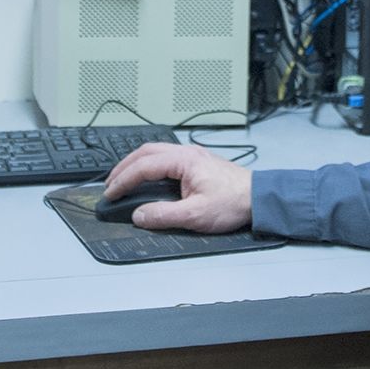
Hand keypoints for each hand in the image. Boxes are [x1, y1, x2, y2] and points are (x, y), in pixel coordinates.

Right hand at [103, 142, 252, 232]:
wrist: (259, 198)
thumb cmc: (234, 203)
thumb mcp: (196, 215)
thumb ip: (164, 215)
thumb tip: (139, 216)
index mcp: (184, 160)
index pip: (144, 166)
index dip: (123, 180)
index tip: (110, 193)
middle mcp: (187, 153)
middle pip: (146, 152)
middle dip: (124, 167)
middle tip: (110, 184)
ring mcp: (193, 156)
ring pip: (156, 152)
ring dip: (136, 164)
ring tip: (123, 180)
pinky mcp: (198, 163)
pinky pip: (166, 158)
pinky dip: (150, 165)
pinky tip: (147, 177)